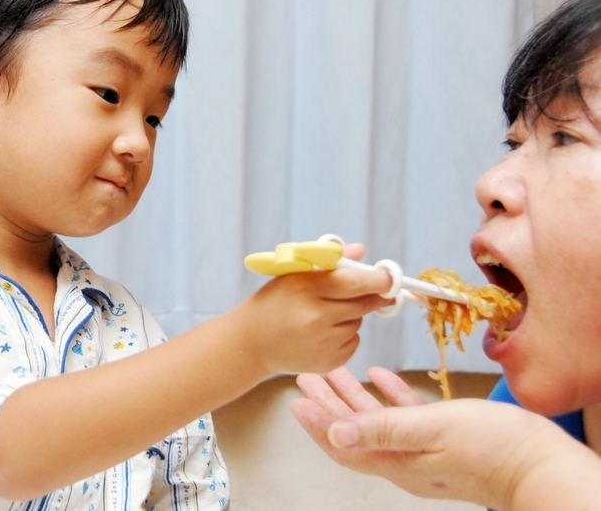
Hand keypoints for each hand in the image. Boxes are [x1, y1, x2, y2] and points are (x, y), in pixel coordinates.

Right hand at [239, 244, 392, 374]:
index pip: (356, 282)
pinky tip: (322, 333)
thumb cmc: (274, 302)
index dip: (379, 279)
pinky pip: (353, 341)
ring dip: (352, 315)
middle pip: (365, 303)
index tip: (389, 276)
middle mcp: (316, 317)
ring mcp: (324, 342)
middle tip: (378, 290)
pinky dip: (345, 335)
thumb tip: (361, 251)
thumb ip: (329, 262)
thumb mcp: (293, 275)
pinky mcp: (329, 361)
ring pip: (359, 322)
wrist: (251, 343)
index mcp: (306, 288)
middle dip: (373, 295)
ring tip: (324, 314)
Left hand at [291, 367, 600, 510]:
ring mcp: (424, 451)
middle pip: (354, 430)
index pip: (343, 444)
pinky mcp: (444, 439)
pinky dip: (390, 395)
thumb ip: (383, 430)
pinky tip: (380, 375)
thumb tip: (336, 433)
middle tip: (306, 379)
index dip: (317, 423)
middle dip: (327, 404)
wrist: (542, 466)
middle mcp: (405, 460)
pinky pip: (406, 416)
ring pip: (378, 420)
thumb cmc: (493, 448)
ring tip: (334, 371)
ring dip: (354, 396)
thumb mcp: (433, 430)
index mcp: (397, 462)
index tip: (295, 400)